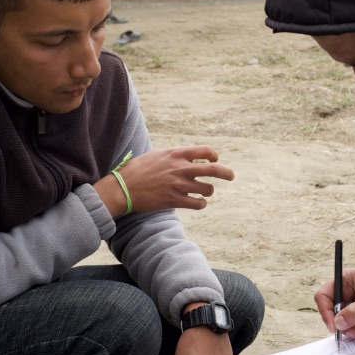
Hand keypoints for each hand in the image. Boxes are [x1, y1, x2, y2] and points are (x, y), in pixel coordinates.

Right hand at [100, 145, 233, 214]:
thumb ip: (174, 156)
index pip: (206, 151)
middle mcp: (181, 168)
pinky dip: (201, 204)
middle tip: (231, 176)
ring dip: (209, 191)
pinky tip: (198, 203)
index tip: (215, 159)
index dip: (214, 155)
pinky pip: (198, 204)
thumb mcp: (157, 155)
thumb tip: (187, 157)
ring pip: (208, 189)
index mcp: (177, 154)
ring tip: (204, 192)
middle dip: (227, 173)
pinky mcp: (176, 200)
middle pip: (214, 170)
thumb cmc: (137, 170)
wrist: (123, 187)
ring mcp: (180, 185)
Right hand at [314, 269, 354, 339]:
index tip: (334, 327)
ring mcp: (351, 305)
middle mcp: (344, 293)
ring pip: (344, 324)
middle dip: (346, 325)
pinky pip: (354, 327)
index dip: (326, 312)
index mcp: (344, 281)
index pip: (324, 296)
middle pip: (333, 313)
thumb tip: (338, 323)